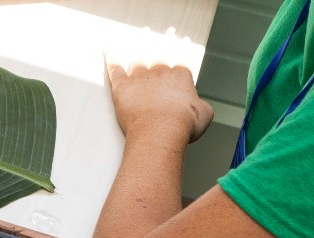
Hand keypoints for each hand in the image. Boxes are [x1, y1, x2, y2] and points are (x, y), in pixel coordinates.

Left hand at [103, 27, 211, 143]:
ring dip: (140, 48)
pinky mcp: (122, 87)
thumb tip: (199, 106)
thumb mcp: (204, 114)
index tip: (183, 39)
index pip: (183, 57)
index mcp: (180, 77)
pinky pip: (115, 69)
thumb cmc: (183, 124)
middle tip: (167, 32)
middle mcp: (160, 73)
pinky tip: (108, 49)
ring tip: (141, 38)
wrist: (160, 130)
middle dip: (165, 40)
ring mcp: (140, 78)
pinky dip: (111, 58)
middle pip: (161, 53)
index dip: (183, 47)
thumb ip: (201, 105)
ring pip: (138, 59)